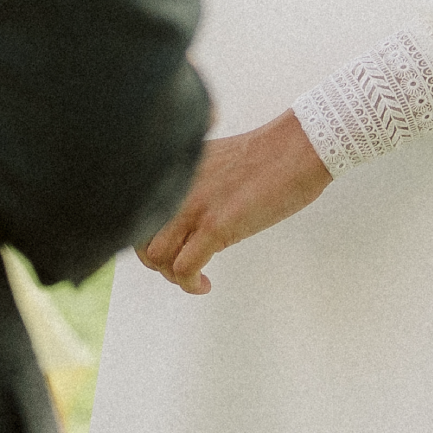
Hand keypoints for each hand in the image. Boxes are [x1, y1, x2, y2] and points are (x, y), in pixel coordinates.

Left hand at [134, 112, 331, 292]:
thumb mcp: (215, 161)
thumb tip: (188, 207)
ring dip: (171, 274)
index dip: (146, 232)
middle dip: (156, 259)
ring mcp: (194, 206)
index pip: (138, 205)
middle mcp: (177, 186)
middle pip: (139, 234)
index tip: (167, 244)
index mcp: (176, 169)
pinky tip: (205, 284)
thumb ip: (194, 180)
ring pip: (156, 255)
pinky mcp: (216, 226)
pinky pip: (185, 267)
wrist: (295, 149)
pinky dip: (190, 283)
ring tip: (194, 276)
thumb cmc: (265, 155)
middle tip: (179, 265)